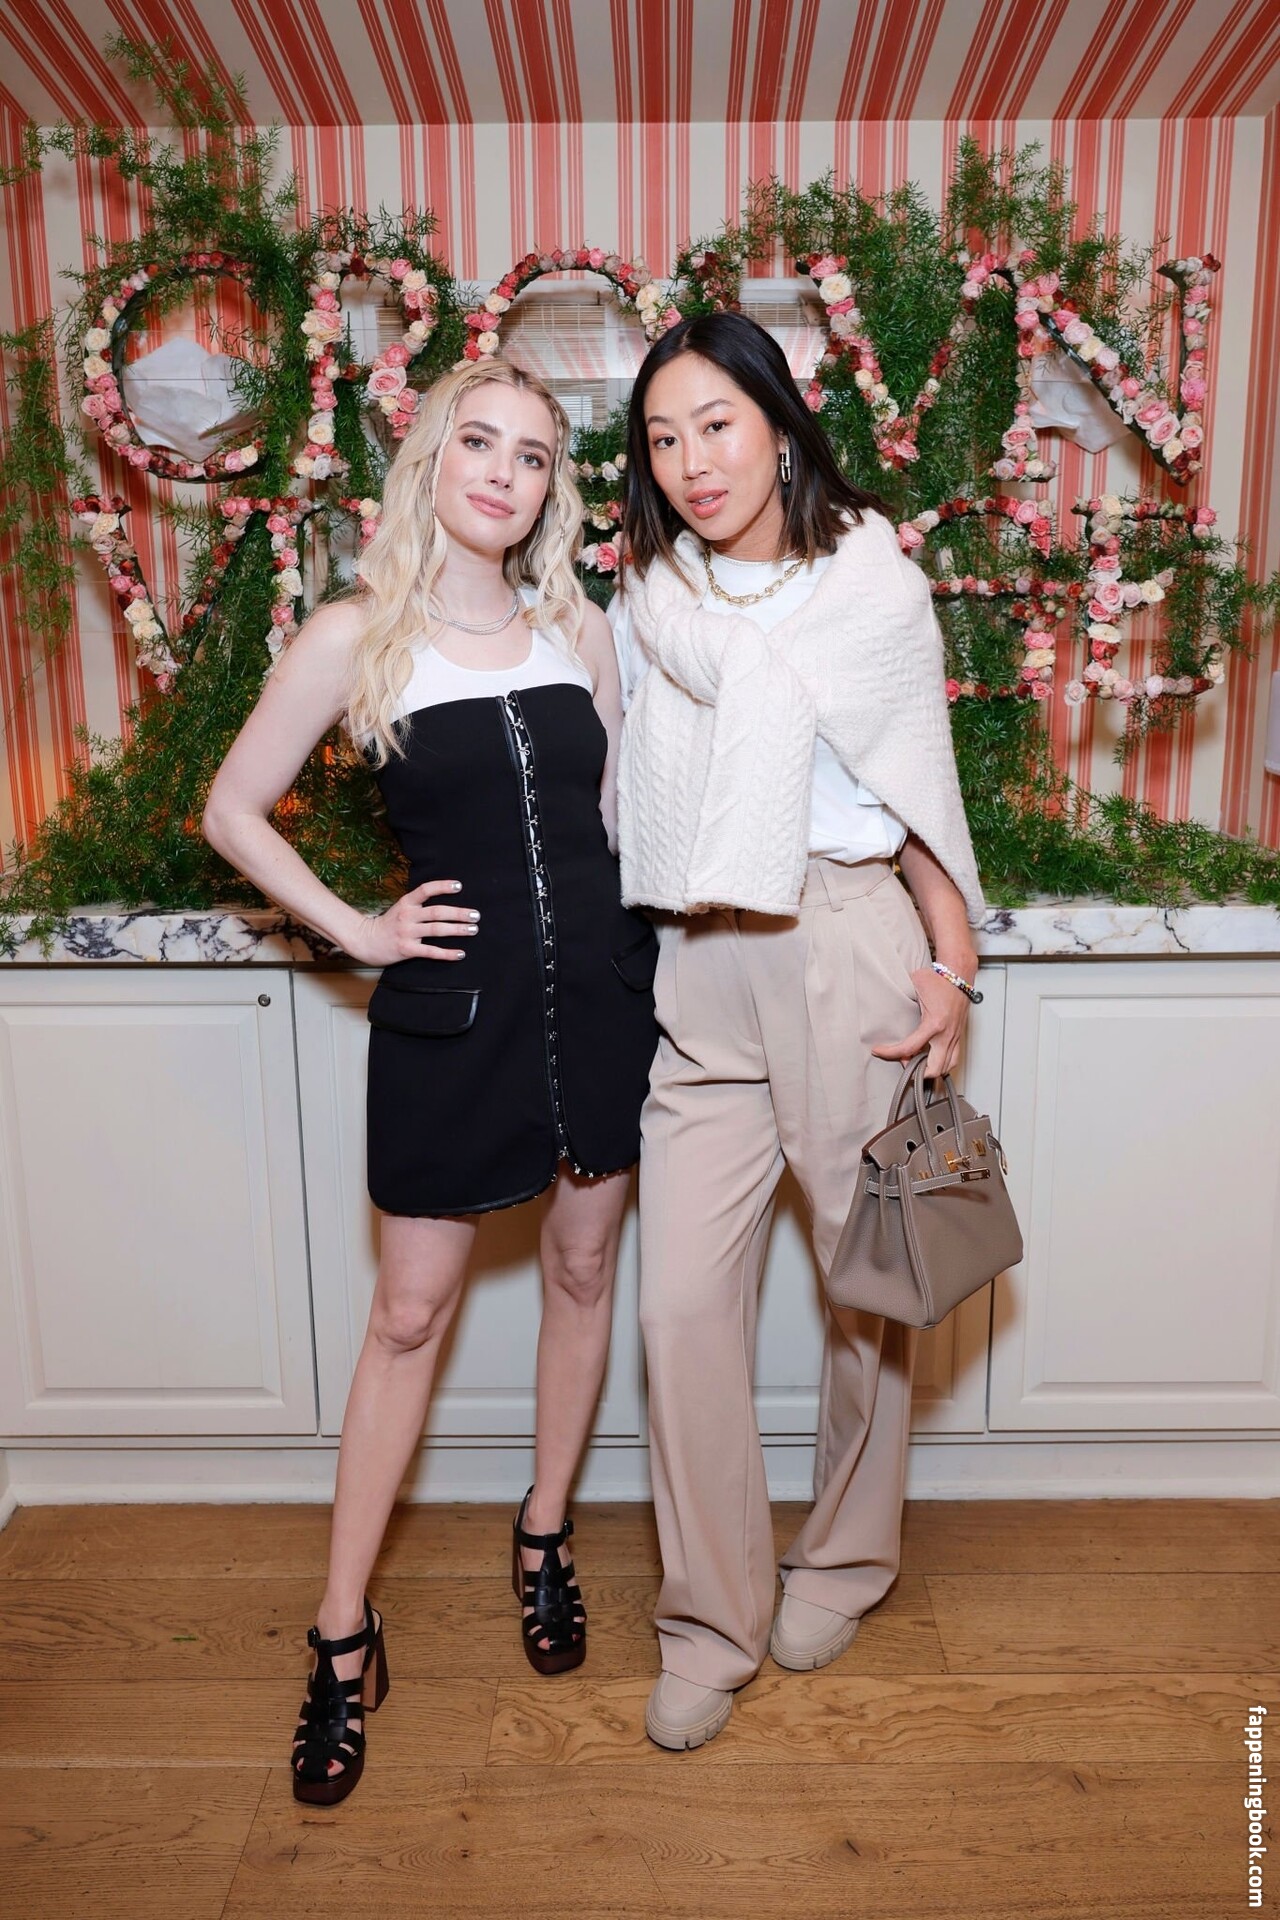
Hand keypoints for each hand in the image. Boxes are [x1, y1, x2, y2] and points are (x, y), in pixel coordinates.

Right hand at [348, 879, 478, 965]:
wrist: (365, 941)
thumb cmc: (388, 924)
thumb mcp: (401, 908)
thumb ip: (419, 904)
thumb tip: (446, 901)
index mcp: (406, 903)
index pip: (426, 890)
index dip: (442, 886)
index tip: (459, 886)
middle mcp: (407, 916)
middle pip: (437, 912)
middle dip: (458, 913)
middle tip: (475, 915)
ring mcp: (407, 933)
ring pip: (436, 930)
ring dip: (457, 930)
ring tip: (473, 930)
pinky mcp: (407, 949)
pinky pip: (430, 951)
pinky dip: (447, 953)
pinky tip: (460, 953)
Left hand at [871, 964, 970, 1077]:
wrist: (959, 975)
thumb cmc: (939, 979)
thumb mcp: (913, 986)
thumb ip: (900, 998)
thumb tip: (884, 1004)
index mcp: (934, 1024)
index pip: (909, 1047)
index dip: (890, 1053)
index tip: (878, 1051)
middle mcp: (946, 1034)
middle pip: (933, 1068)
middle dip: (917, 1073)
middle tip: (903, 1063)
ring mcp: (954, 1037)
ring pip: (947, 1067)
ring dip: (931, 1070)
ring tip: (916, 1063)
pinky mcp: (959, 1036)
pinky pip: (953, 1059)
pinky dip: (942, 1064)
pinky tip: (930, 1059)